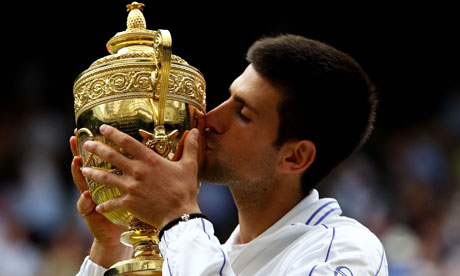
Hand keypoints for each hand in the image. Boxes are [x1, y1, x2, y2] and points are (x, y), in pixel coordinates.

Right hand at [70, 132, 130, 267]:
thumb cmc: (130, 209)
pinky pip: (86, 206)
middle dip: (80, 151)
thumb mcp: (131, 189)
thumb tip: (154, 152)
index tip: (96, 128)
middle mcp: (97, 184)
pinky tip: (88, 197)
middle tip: (77, 139)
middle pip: (87, 163)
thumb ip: (139, 171)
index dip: (101, 142)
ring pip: (82, 182)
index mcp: (110, 176)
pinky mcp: (92, 212)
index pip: (104, 155)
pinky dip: (85, 201)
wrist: (117, 234)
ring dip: (78, 173)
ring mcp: (92, 197)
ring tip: (77, 163)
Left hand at [81, 125, 201, 228]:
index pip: (128, 142)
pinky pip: (112, 203)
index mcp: (150, 160)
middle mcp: (137, 171)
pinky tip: (98, 207)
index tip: (102, 128)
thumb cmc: (185, 190)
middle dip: (97, 149)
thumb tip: (196, 131)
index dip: (113, 133)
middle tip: (87, 145)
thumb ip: (190, 147)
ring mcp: (131, 187)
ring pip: (106, 177)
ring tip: (83, 170)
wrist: (179, 215)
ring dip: (93, 173)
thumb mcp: (189, 166)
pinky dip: (104, 205)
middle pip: (112, 157)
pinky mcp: (129, 202)